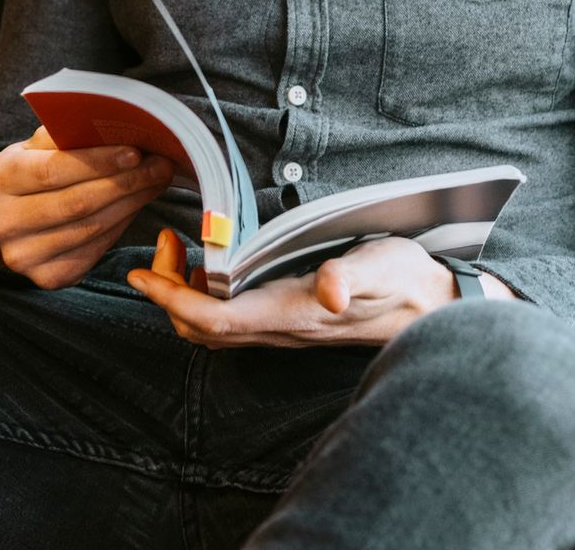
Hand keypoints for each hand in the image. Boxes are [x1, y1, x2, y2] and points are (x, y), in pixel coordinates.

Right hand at [0, 126, 175, 289]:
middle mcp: (2, 222)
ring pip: (90, 228)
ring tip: (156, 181)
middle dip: (126, 182)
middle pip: (77, 202)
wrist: (14, 217)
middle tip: (160, 166)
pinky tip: (137, 205)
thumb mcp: (38, 146)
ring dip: (131, 203)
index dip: (98, 162)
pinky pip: (95, 249)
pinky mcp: (47, 277)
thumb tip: (120, 128)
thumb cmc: (33, 170)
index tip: (135, 151)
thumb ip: (68, 135)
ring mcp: (22, 255)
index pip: (53, 169)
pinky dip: (122, 225)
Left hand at [127, 231, 510, 348]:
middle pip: (200, 329)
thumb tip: (328, 290)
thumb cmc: (405, 283)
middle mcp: (279, 330)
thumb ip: (352, 277)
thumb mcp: (382, 268)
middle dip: (167, 292)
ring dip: (182, 293)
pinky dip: (205, 293)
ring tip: (179, 247)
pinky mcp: (288, 320)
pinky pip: (230, 318)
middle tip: (162, 244)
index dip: (170, 300)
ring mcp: (282, 329)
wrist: (435, 309)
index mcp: (290, 316)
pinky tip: (213, 262)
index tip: (139, 275)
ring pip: (212, 326)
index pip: (213, 320)